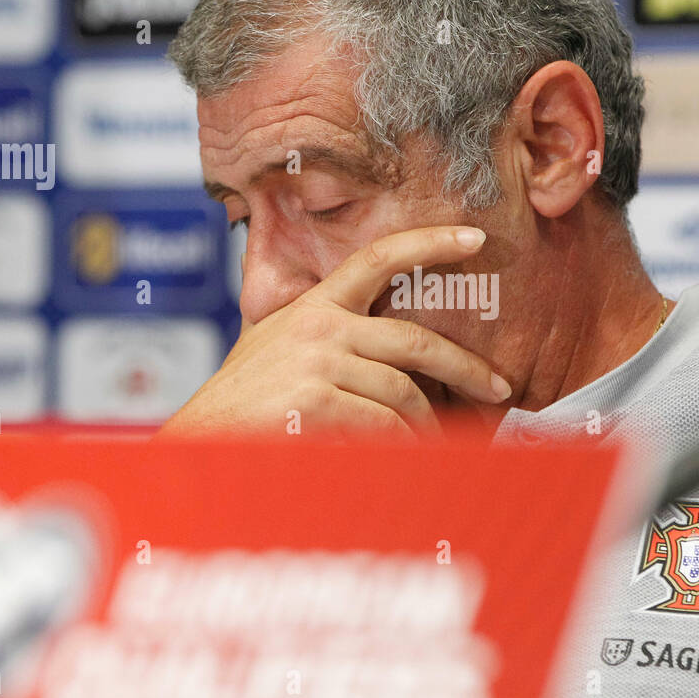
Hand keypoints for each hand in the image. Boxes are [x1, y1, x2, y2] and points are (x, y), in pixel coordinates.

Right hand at [156, 225, 511, 439]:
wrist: (199, 443)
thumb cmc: (240, 407)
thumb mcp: (277, 352)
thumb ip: (323, 340)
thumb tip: (384, 353)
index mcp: (314, 307)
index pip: (377, 258)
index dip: (429, 243)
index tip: (474, 239)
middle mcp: (319, 326)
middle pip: (415, 341)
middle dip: (466, 367)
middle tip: (499, 387)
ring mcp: (318, 362)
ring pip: (403, 394)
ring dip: (428, 426)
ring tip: (438, 446)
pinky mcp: (317, 400)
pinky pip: (383, 425)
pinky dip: (402, 446)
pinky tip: (407, 459)